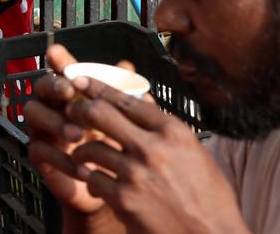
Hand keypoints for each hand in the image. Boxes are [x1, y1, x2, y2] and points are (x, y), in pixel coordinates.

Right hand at [26, 45, 111, 218]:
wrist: (111, 186)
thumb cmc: (117, 146)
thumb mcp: (127, 122)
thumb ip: (126, 96)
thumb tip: (127, 68)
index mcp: (74, 94)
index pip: (64, 71)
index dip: (58, 60)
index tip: (56, 52)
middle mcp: (53, 106)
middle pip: (41, 87)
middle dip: (53, 86)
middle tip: (68, 93)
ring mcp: (42, 129)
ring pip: (33, 114)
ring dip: (55, 121)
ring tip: (78, 135)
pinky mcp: (39, 155)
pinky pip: (40, 150)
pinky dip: (61, 158)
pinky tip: (83, 168)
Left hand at [61, 70, 248, 233]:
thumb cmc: (209, 198)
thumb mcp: (195, 154)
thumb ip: (166, 129)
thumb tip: (142, 100)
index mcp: (173, 132)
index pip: (126, 99)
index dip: (98, 88)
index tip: (81, 80)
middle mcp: (153, 148)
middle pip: (99, 113)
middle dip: (79, 110)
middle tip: (70, 112)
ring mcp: (136, 173)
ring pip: (89, 147)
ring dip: (81, 151)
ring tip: (81, 155)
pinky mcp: (124, 199)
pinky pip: (93, 179)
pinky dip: (91, 181)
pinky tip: (97, 184)